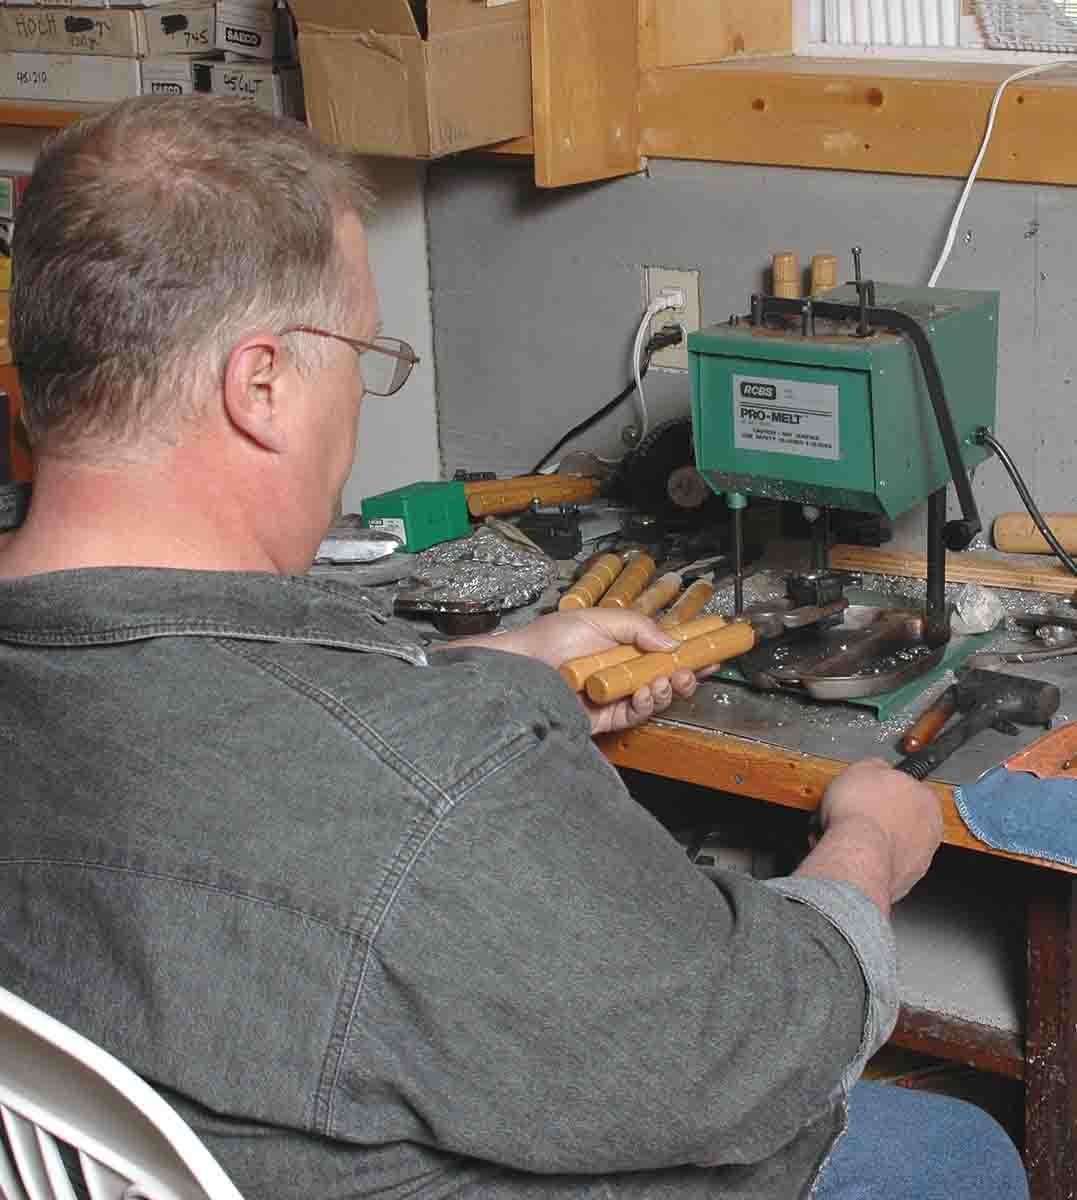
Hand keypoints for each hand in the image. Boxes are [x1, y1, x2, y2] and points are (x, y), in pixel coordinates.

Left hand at [463, 609, 700, 734]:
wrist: (519, 665)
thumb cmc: (550, 639)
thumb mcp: (599, 620)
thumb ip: (638, 627)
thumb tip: (674, 642)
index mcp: (625, 648)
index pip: (666, 652)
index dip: (691, 654)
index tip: (713, 652)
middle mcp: (624, 673)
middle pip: (667, 679)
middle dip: (686, 676)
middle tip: (691, 671)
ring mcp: (616, 697)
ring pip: (656, 700)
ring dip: (668, 691)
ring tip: (666, 680)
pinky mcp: (606, 719)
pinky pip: (636, 716)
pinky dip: (646, 705)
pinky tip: (646, 692)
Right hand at [797, 758, 942, 913]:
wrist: (856, 852)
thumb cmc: (861, 811)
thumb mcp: (862, 768)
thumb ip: (876, 767)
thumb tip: (877, 768)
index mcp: (927, 799)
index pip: (908, 790)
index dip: (883, 790)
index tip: (868, 793)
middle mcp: (931, 831)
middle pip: (902, 819)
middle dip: (879, 817)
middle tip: (856, 813)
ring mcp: (920, 859)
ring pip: (893, 844)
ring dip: (874, 840)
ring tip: (848, 835)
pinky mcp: (905, 881)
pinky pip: (884, 865)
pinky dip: (870, 860)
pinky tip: (852, 853)